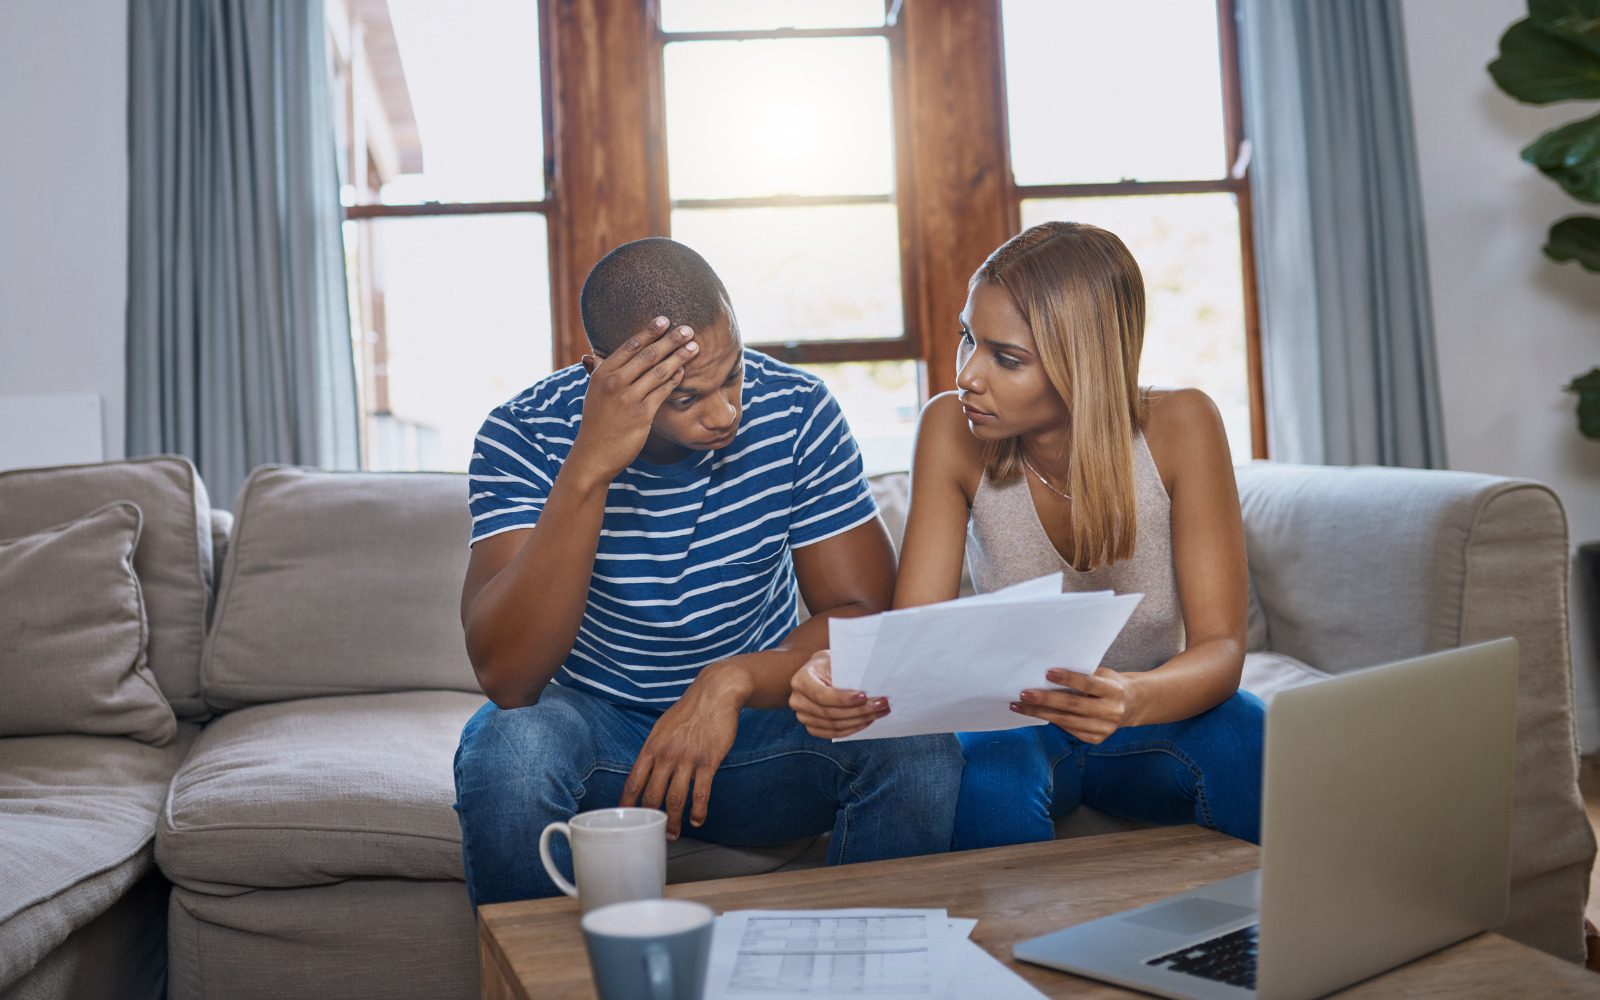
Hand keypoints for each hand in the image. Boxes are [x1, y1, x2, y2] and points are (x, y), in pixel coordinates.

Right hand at [570, 317, 698, 479]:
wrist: (594, 454)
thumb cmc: (597, 422)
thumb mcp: (593, 393)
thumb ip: (599, 372)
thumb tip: (595, 353)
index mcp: (602, 373)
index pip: (630, 345)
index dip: (649, 331)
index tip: (664, 319)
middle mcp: (614, 382)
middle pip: (648, 355)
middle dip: (670, 340)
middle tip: (688, 328)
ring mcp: (628, 398)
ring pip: (660, 371)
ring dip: (679, 357)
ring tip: (694, 346)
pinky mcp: (642, 415)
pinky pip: (664, 392)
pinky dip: (676, 379)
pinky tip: (685, 370)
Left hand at [621, 666, 742, 838]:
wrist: (716, 693)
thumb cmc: (689, 710)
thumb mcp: (663, 727)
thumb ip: (655, 750)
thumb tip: (647, 771)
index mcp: (652, 747)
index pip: (633, 781)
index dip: (627, 803)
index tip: (624, 819)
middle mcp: (666, 754)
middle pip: (652, 794)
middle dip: (651, 818)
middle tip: (654, 832)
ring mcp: (687, 758)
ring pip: (676, 798)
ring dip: (674, 820)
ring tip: (674, 833)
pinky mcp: (708, 761)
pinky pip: (701, 792)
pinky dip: (698, 810)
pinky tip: (697, 820)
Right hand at [789, 651, 888, 738]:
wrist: (818, 673)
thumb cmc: (828, 665)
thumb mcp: (834, 660)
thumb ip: (846, 670)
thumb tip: (870, 680)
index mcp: (801, 681)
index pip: (822, 695)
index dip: (843, 699)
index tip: (864, 696)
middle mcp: (798, 700)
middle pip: (830, 713)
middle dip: (859, 711)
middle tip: (881, 704)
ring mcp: (803, 716)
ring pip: (834, 725)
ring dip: (860, 721)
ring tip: (879, 712)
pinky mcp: (812, 727)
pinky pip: (833, 733)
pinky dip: (852, 728)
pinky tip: (866, 720)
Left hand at [1011, 667, 1134, 743]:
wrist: (1130, 704)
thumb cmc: (1108, 684)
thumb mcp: (1102, 674)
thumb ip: (1081, 674)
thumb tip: (1046, 673)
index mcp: (1114, 690)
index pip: (1088, 684)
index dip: (1068, 679)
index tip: (1047, 673)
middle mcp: (1111, 711)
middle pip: (1073, 706)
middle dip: (1046, 700)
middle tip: (1024, 693)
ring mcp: (1104, 728)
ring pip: (1066, 720)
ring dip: (1039, 713)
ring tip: (1019, 705)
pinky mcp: (1096, 738)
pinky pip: (1068, 729)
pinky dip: (1049, 720)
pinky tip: (1034, 713)